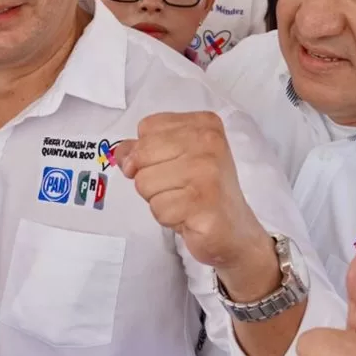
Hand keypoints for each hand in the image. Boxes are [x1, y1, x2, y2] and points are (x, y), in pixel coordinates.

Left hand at [115, 112, 266, 272]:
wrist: (234, 230)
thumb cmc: (202, 193)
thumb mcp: (175, 159)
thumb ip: (144, 149)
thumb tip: (121, 152)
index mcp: (204, 124)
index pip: (147, 128)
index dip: (147, 152)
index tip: (172, 166)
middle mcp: (209, 142)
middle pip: (141, 155)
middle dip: (150, 178)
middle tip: (179, 188)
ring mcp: (208, 172)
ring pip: (144, 182)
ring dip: (158, 200)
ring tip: (184, 202)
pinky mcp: (202, 202)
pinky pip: (157, 208)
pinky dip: (167, 218)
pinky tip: (189, 216)